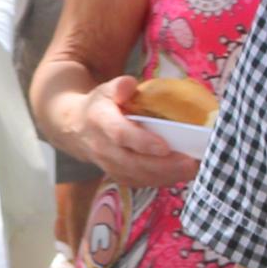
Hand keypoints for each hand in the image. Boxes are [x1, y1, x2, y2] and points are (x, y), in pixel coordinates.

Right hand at [39, 75, 196, 189]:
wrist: (75, 128)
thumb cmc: (99, 106)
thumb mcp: (105, 89)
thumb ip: (119, 86)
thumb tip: (130, 85)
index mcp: (100, 121)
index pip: (121, 135)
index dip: (142, 142)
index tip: (165, 146)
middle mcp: (103, 147)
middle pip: (133, 163)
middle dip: (163, 165)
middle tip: (190, 162)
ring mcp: (109, 165)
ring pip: (138, 176)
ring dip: (166, 176)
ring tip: (191, 169)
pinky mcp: (117, 176)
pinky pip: (139, 183)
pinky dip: (161, 181)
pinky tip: (180, 174)